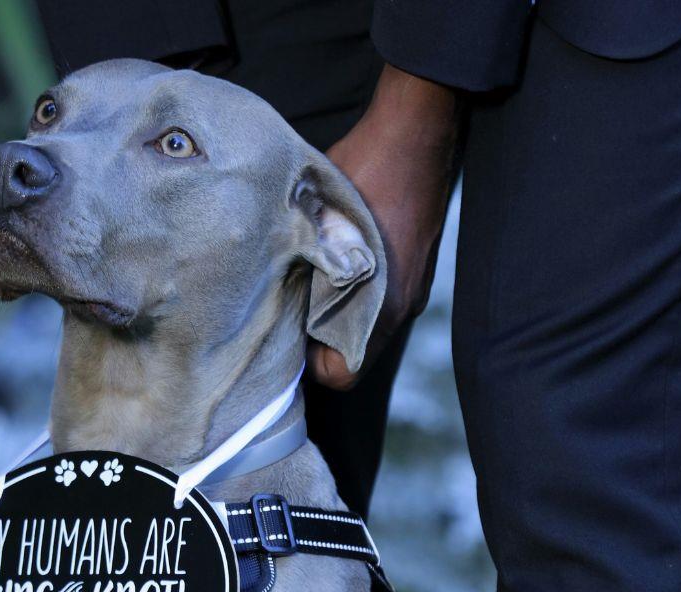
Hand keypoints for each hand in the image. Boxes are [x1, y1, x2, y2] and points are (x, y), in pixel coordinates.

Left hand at [312, 64, 460, 389]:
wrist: (419, 129)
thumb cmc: (366, 168)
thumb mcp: (317, 220)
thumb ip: (297, 264)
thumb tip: (261, 294)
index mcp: (380, 304)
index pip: (342, 374)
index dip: (309, 363)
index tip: (283, 334)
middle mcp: (401, 305)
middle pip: (352, 353)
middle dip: (317, 341)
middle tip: (285, 308)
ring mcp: (411, 286)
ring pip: (365, 325)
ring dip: (334, 314)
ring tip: (304, 282)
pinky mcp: (415, 267)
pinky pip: (379, 299)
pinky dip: (353, 293)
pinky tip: (331, 261)